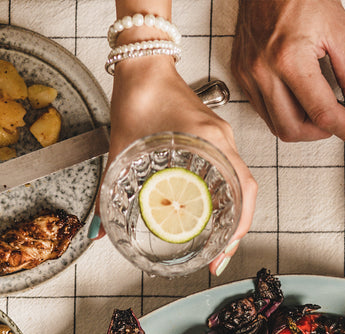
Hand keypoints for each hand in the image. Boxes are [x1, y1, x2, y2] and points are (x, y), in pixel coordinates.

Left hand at [108, 57, 257, 275]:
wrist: (143, 64)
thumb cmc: (139, 95)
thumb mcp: (121, 149)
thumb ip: (108, 192)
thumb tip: (99, 229)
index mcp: (210, 141)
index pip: (244, 187)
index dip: (240, 224)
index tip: (226, 250)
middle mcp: (222, 141)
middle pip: (245, 192)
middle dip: (236, 230)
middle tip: (220, 259)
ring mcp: (220, 138)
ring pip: (239, 183)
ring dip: (232, 215)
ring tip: (217, 244)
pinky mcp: (211, 137)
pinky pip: (228, 171)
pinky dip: (224, 196)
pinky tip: (209, 213)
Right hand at [231, 0, 344, 145]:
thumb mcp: (340, 33)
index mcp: (289, 59)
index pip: (323, 112)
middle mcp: (263, 71)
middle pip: (293, 129)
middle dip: (321, 133)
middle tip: (341, 122)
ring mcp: (248, 74)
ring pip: (275, 126)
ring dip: (302, 126)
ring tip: (320, 109)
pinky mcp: (241, 74)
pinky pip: (263, 110)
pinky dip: (284, 113)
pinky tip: (299, 99)